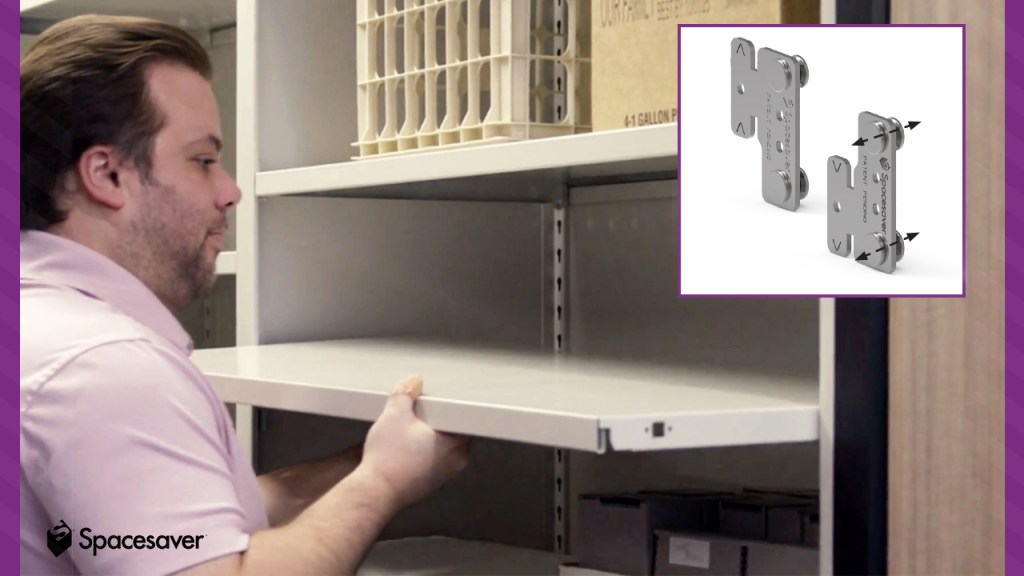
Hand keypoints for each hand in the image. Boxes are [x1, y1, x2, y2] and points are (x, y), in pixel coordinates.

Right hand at [359, 376, 469, 511]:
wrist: (373, 493)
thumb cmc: (388, 460)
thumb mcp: (395, 415)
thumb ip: (405, 394)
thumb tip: (413, 383)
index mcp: (457, 444)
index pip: (465, 418)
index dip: (452, 405)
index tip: (440, 399)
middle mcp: (455, 462)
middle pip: (453, 432)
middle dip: (437, 420)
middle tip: (420, 411)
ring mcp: (442, 475)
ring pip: (441, 447)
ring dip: (427, 437)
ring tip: (408, 429)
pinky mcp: (427, 484)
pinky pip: (429, 461)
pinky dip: (419, 452)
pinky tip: (402, 447)